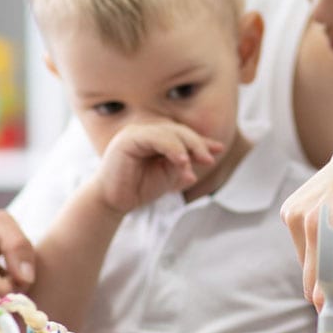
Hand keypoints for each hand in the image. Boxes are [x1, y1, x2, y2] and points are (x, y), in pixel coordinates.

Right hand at [93, 120, 222, 213]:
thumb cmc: (138, 188)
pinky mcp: (128, 139)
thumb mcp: (169, 175)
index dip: (201, 142)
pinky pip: (155, 138)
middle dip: (197, 144)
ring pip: (169, 132)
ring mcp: (136, 133)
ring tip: (198, 162)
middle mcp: (145, 131)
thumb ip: (184, 164)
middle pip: (179, 131)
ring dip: (187, 147)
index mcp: (155, 138)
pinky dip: (171, 147)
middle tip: (209, 159)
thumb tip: (208, 159)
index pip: (182, 135)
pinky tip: (182, 160)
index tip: (218, 150)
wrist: (114, 201)